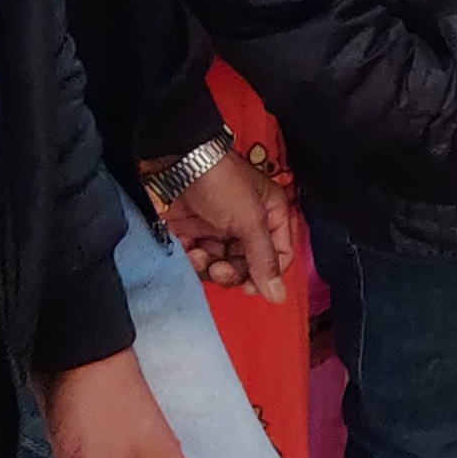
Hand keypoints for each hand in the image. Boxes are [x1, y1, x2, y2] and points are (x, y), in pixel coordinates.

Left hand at [160, 148, 294, 302]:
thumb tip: (278, 296)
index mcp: (272, 215)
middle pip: (248, 266)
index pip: (280, 256)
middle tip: (218, 269)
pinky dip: (191, 259)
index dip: (267, 275)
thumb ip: (264, 260)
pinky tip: (185, 248)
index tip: (249, 286)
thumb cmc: (221, 182)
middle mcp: (248, 225)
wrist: (176, 161)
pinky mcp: (194, 232)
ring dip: (209, 267)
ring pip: (221, 265)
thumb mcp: (250, 220)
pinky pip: (197, 259)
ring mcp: (219, 229)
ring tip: (196, 255)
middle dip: (232, 272)